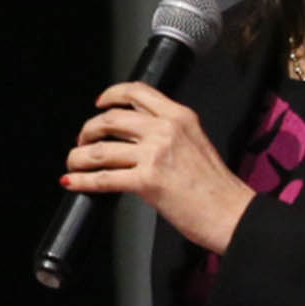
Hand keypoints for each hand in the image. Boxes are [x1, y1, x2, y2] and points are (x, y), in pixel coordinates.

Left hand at [64, 83, 253, 254]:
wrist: (232, 213)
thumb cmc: (217, 187)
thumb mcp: (196, 142)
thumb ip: (169, 133)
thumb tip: (136, 137)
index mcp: (180, 116)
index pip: (137, 92)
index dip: (110, 95)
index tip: (99, 103)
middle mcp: (166, 129)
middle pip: (110, 119)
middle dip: (88, 130)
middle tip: (83, 141)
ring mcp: (155, 154)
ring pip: (101, 149)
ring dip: (79, 156)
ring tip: (73, 163)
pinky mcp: (147, 181)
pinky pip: (103, 178)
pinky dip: (82, 180)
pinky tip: (72, 181)